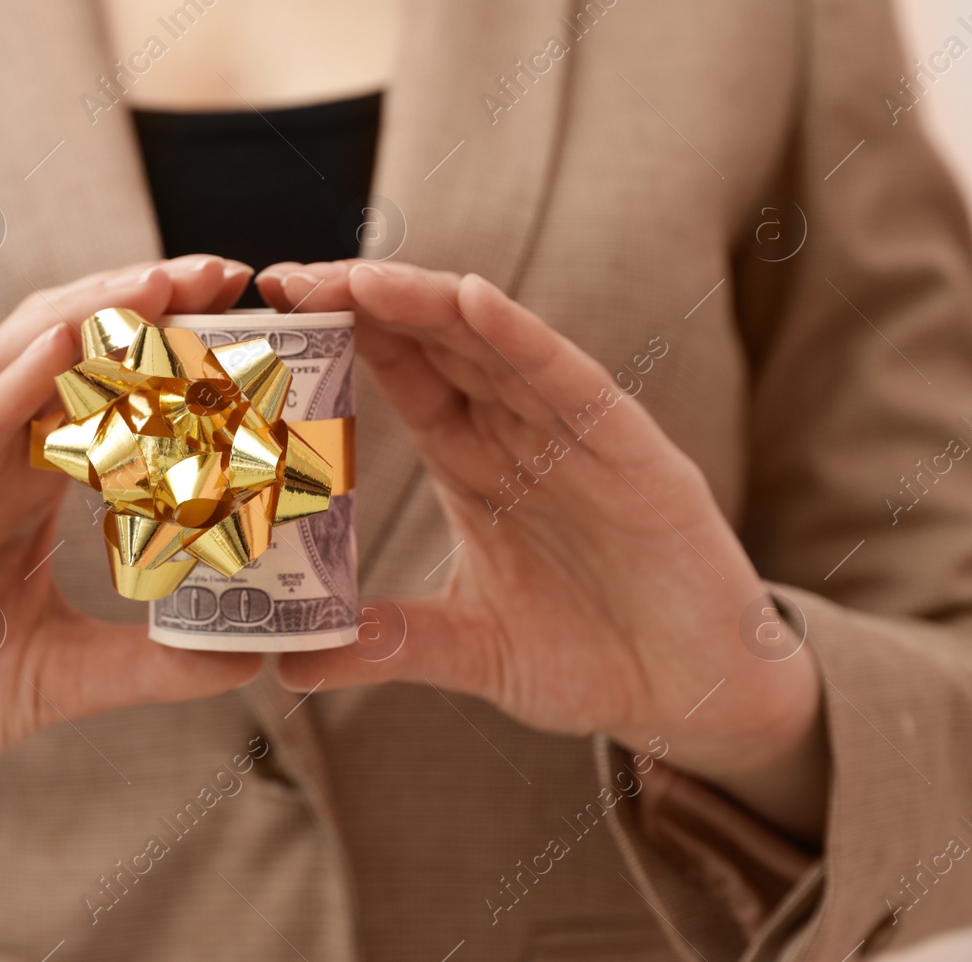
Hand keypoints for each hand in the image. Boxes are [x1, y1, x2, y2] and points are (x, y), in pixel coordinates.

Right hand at [0, 256, 261, 912]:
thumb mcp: (62, 673)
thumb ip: (145, 663)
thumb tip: (243, 662)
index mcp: (21, 480)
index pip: (102, 386)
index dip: (168, 345)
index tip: (245, 314)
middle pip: (61, 349)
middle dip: (138, 302)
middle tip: (220, 274)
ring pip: (6, 364)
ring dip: (80, 315)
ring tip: (156, 285)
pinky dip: (6, 385)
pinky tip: (58, 349)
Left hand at [257, 260, 827, 840]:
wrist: (696, 697)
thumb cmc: (589, 658)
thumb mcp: (471, 650)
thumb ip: (389, 645)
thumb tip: (289, 667)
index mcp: (475, 462)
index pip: (403, 376)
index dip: (345, 334)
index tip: (275, 306)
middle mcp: (521, 433)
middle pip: (436, 343)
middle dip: (366, 302)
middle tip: (286, 279)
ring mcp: (579, 436)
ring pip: (494, 346)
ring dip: (427, 305)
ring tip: (360, 274)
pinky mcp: (636, 454)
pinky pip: (571, 383)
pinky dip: (524, 340)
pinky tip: (475, 302)